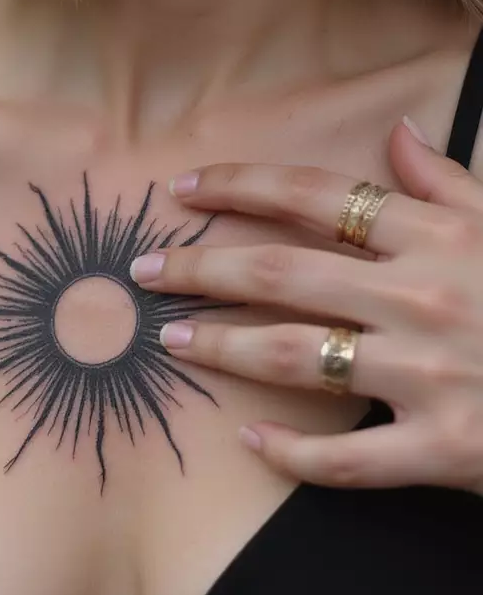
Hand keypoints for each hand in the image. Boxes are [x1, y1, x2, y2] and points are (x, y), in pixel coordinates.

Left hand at [129, 118, 482, 495]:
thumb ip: (451, 183)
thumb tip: (398, 136)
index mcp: (438, 237)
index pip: (316, 198)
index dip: (241, 188)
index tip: (185, 190)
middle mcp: (422, 297)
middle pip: (279, 274)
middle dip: (199, 268)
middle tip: (143, 274)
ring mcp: (429, 375)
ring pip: (292, 358)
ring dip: (219, 348)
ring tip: (169, 343)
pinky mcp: (442, 448)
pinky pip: (347, 458)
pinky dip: (292, 454)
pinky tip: (251, 443)